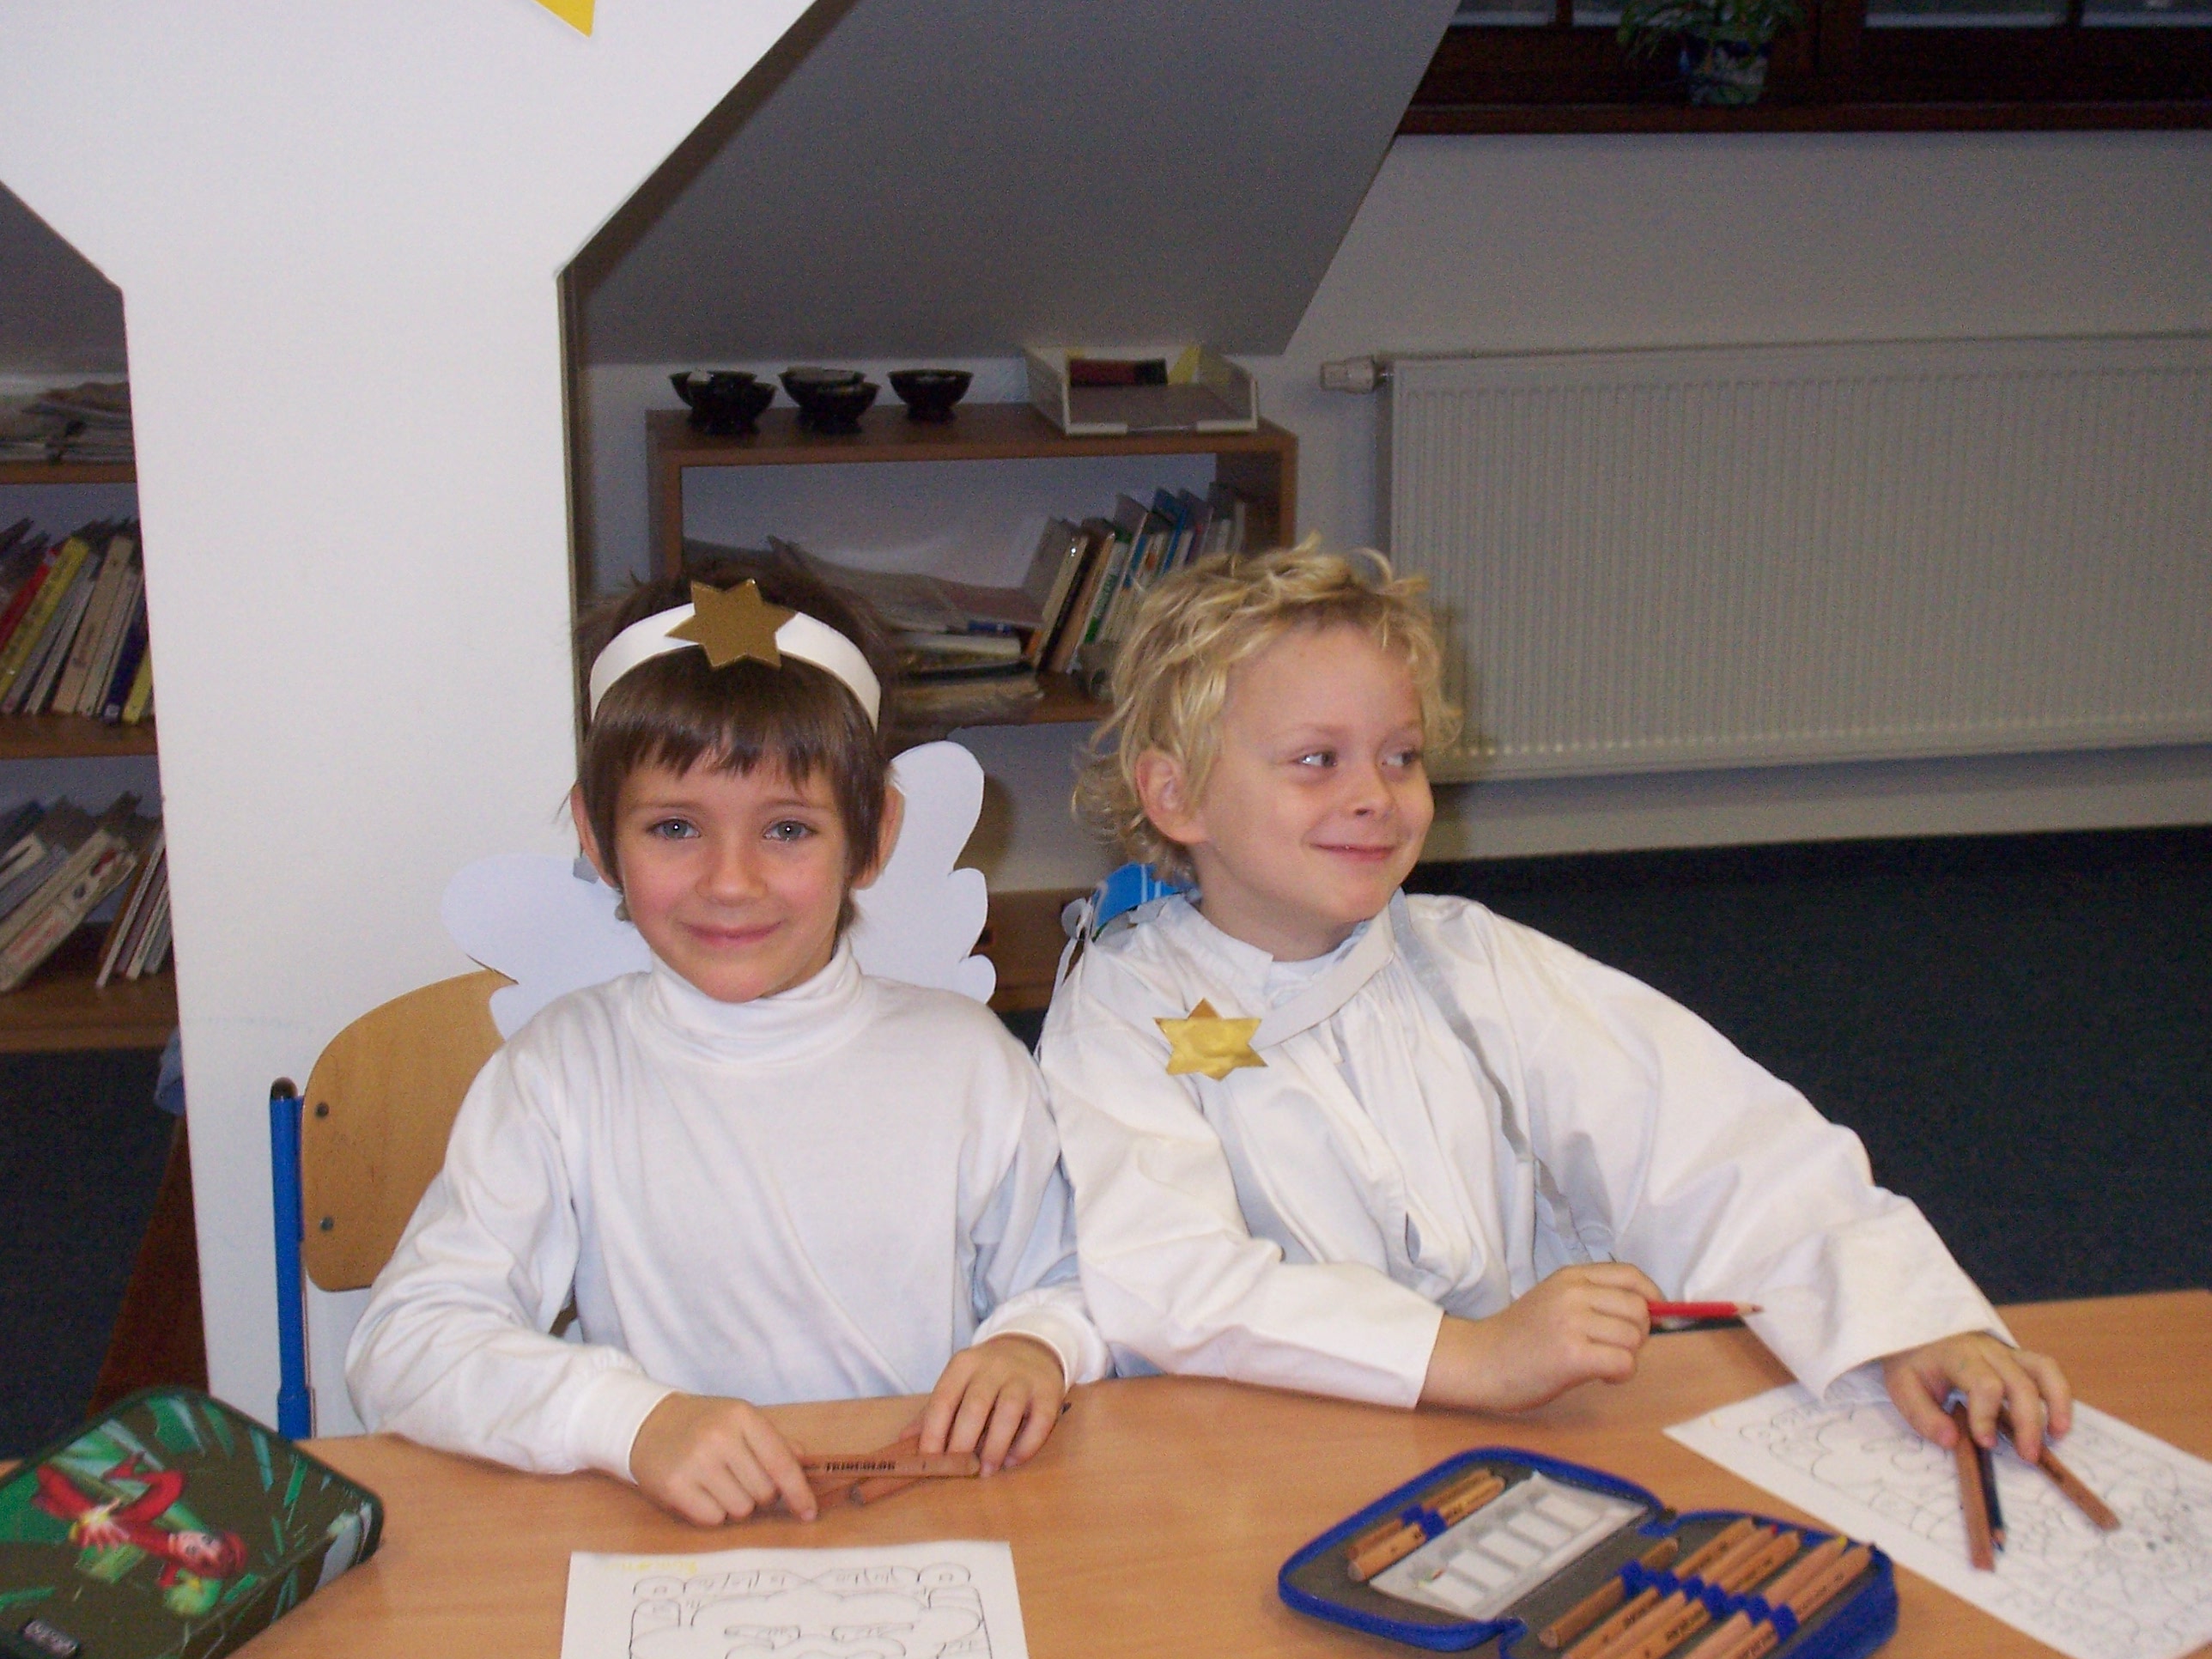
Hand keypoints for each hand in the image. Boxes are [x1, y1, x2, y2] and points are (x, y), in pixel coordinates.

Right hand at [628, 1392, 817, 1524]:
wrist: (647, 1423)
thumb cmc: (701, 1424)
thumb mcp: (739, 1419)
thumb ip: (773, 1441)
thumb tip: (803, 1463)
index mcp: (742, 1416)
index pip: (781, 1463)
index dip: (799, 1492)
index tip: (809, 1512)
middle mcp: (719, 1437)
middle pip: (764, 1492)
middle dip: (761, 1494)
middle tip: (741, 1480)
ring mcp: (695, 1463)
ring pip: (741, 1509)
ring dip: (736, 1504)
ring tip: (718, 1483)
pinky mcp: (675, 1487)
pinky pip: (713, 1519)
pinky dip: (713, 1512)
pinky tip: (701, 1492)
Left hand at [917, 1334, 1066, 1474]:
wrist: (1033, 1348)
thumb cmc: (988, 1375)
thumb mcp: (959, 1383)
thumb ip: (934, 1411)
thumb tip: (905, 1441)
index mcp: (964, 1364)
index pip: (944, 1399)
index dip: (934, 1432)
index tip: (929, 1460)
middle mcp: (993, 1366)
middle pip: (975, 1406)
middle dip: (963, 1443)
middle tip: (958, 1470)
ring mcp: (1023, 1377)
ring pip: (1007, 1412)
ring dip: (995, 1447)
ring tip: (986, 1470)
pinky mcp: (1049, 1391)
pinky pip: (1039, 1421)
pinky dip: (1025, 1446)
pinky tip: (1011, 1460)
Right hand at [1421, 1262, 1662, 1412]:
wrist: (1480, 1361)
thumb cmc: (1519, 1337)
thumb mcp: (1553, 1299)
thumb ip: (1592, 1298)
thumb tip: (1647, 1312)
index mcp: (1570, 1276)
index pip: (1630, 1275)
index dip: (1651, 1297)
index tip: (1653, 1316)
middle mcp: (1572, 1293)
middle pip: (1639, 1308)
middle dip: (1638, 1334)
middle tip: (1615, 1349)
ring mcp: (1571, 1322)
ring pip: (1634, 1337)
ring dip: (1627, 1356)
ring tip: (1603, 1363)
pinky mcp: (1571, 1354)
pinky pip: (1623, 1362)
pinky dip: (1620, 1374)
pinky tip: (1602, 1377)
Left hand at [1882, 1332, 2072, 1462]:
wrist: (1915, 1331)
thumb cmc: (1913, 1363)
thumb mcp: (1902, 1387)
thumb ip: (1923, 1416)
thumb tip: (1952, 1441)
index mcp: (1957, 1356)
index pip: (1984, 1384)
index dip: (1988, 1417)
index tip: (1985, 1442)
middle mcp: (1987, 1350)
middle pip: (2019, 1383)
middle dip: (2028, 1422)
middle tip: (2027, 1456)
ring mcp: (2005, 1351)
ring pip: (2043, 1369)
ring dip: (2056, 1404)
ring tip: (2057, 1436)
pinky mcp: (2016, 1357)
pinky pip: (2046, 1369)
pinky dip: (2059, 1394)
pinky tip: (2060, 1423)